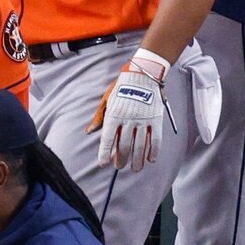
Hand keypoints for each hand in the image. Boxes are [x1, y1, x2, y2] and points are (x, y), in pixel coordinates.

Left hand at [93, 47, 170, 170]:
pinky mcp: (156, 119)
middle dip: (121, 159)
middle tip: (119, 166)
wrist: (142, 75)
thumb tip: (89, 131)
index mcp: (114, 115)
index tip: (103, 164)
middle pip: (125, 145)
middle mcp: (128, 119)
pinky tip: (150, 159)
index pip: (108, 138)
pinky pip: (156, 139)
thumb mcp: (107, 101)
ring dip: (137, 160)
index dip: (105, 153)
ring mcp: (143, 120)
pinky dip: (153, 151)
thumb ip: (99, 118)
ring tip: (135, 169)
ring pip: (140, 145)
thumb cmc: (121, 88)